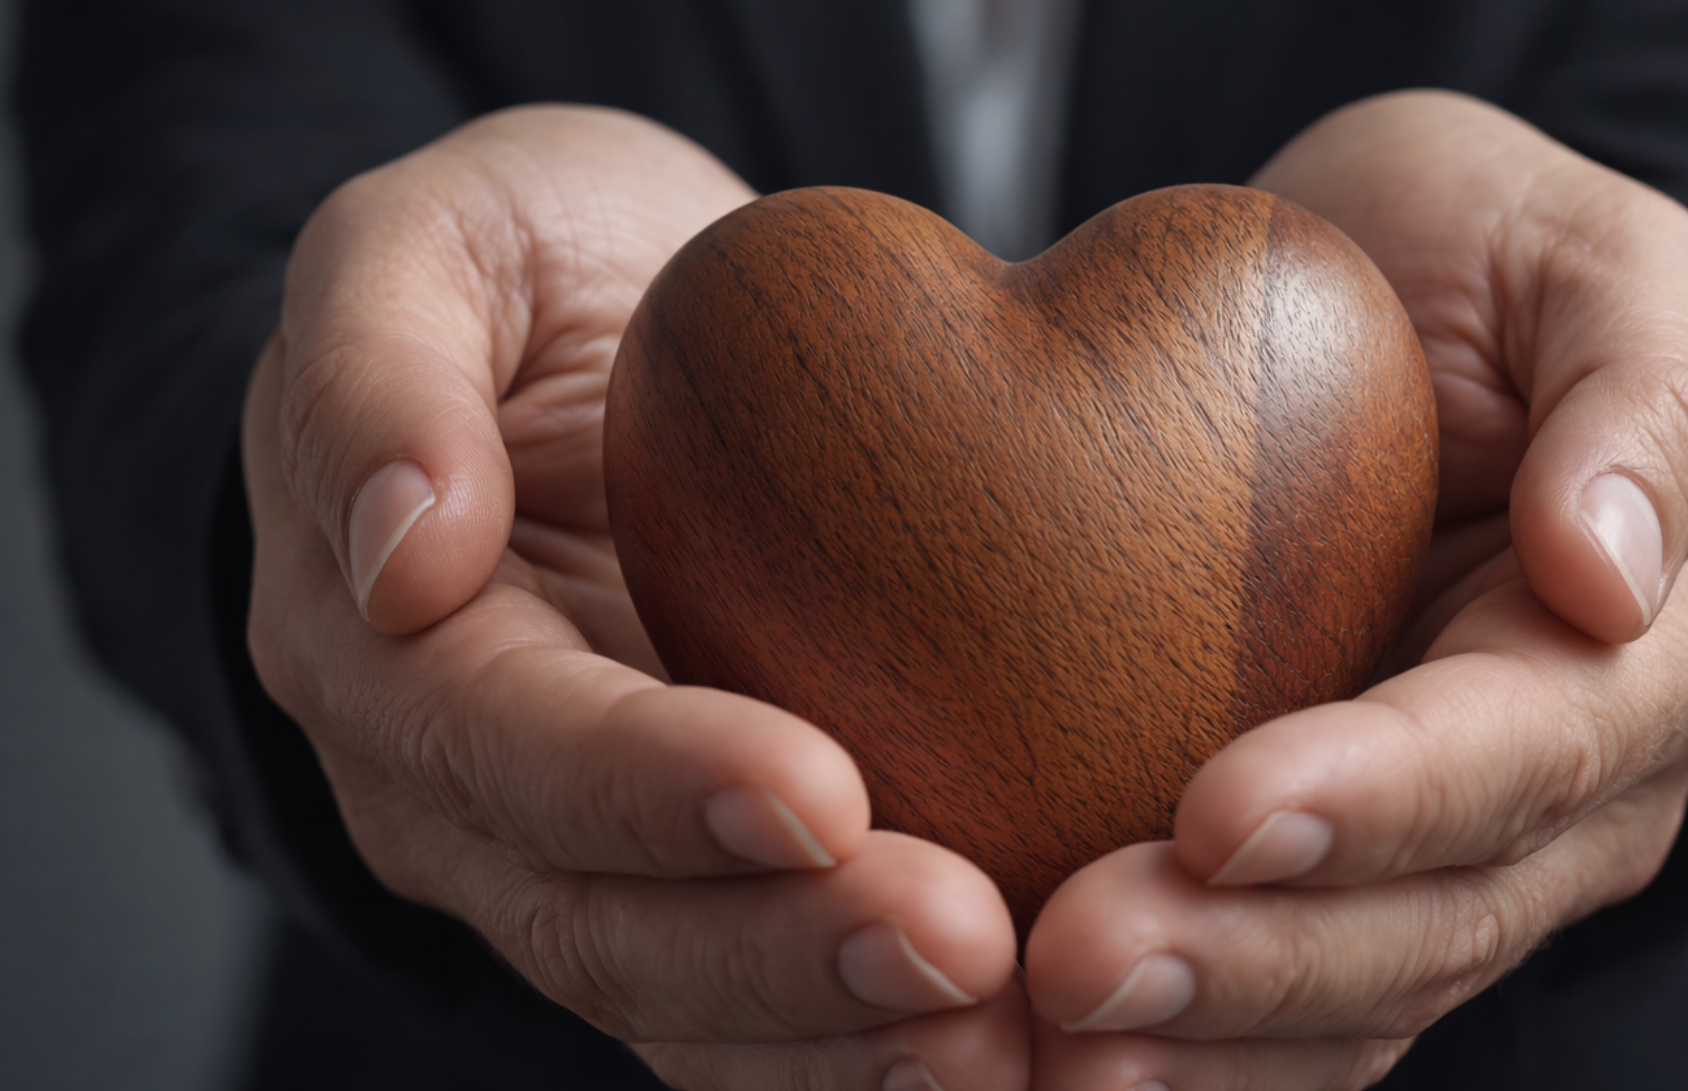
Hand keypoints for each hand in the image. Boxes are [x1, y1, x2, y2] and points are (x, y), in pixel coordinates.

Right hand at [241, 105, 1027, 1089]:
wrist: (613, 335)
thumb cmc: (530, 271)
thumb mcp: (435, 242)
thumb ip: (376, 364)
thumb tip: (401, 546)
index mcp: (386, 641)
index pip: (503, 744)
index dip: (647, 785)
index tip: (815, 794)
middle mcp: (466, 788)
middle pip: (598, 917)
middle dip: (776, 952)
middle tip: (958, 946)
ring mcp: (576, 853)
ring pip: (682, 997)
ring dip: (838, 1037)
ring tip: (999, 1043)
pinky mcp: (690, 877)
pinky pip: (759, 1005)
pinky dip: (863, 1047)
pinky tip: (999, 1056)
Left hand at [1020, 91, 1687, 1087]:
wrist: (1418, 304)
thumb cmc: (1497, 267)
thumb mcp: (1597, 262)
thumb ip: (1642, 399)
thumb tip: (1608, 572)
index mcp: (1647, 644)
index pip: (1521, 752)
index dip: (1380, 799)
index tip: (1221, 813)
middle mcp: (1572, 786)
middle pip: (1436, 915)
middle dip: (1260, 958)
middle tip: (1079, 965)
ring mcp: (1463, 849)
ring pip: (1357, 991)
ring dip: (1208, 1033)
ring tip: (1049, 1039)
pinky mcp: (1352, 871)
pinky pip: (1292, 1000)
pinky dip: (1192, 1045)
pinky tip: (1060, 1057)